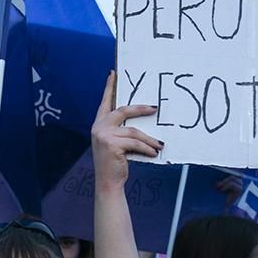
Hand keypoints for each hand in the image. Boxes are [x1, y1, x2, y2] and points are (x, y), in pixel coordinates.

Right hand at [92, 71, 162, 189]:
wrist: (107, 183)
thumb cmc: (113, 164)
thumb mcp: (115, 144)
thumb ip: (121, 131)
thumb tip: (141, 122)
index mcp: (98, 125)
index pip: (105, 103)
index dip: (109, 88)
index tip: (113, 74)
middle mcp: (98, 128)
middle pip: (123, 111)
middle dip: (141, 109)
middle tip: (155, 108)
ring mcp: (103, 136)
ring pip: (133, 131)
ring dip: (149, 139)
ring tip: (159, 145)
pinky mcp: (111, 145)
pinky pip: (135, 143)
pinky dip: (147, 148)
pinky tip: (154, 153)